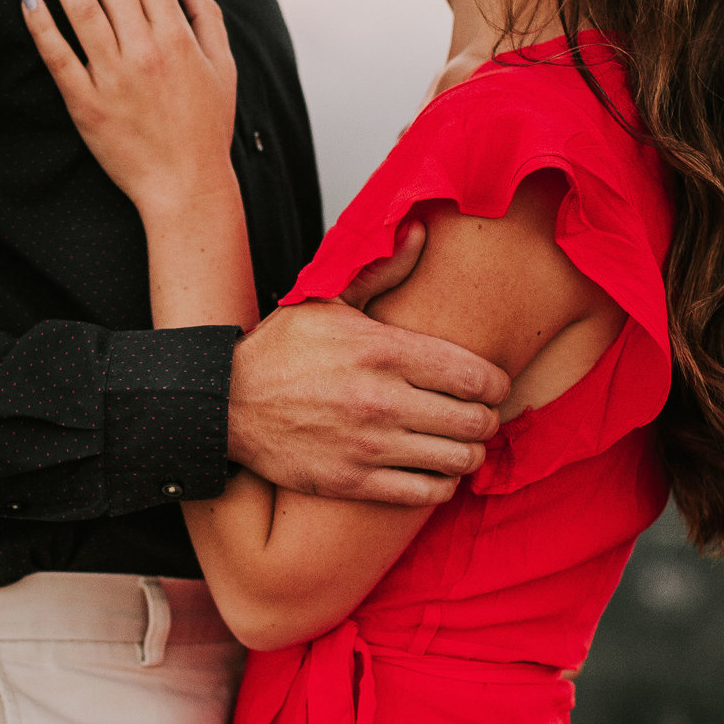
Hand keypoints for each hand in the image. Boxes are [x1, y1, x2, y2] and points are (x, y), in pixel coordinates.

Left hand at [20, 0, 237, 220]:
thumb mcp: (224, 69)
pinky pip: (59, 58)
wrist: (185, 185)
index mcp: (177, 37)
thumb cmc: (206, 128)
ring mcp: (113, 76)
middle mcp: (144, 50)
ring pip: (81, 10)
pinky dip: (42, 27)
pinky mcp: (86, 104)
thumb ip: (206, 17)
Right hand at [229, 295, 510, 506]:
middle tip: (480, 416)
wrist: (226, 404)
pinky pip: (426, 493)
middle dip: (487, 419)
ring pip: (457, 459)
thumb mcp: (328, 301)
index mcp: (383, 350)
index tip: (493, 386)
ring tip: (461, 445)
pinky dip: (443, 485)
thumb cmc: (281, 352)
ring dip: (469, 453)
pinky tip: (436, 472)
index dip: (497, 384)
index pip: (474, 375)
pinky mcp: (353, 482)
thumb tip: (421, 230)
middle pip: (475, 420)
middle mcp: (382, 399)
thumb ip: (383, 270)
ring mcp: (369, 446)